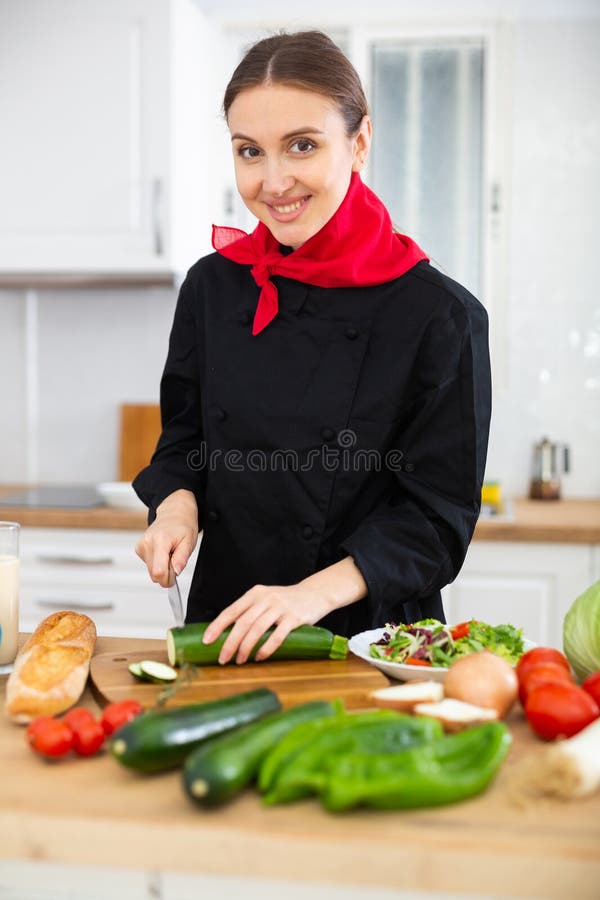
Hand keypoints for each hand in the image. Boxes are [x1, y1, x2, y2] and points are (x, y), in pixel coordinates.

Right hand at [135, 489, 197, 586]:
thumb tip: (176, 572)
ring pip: (151, 571)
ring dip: (162, 567)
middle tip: (175, 561)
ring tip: (170, 553)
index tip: (176, 574)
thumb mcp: (189, 541)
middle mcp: (147, 543)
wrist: (174, 513)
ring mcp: (141, 545)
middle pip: (154, 574)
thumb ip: (182, 558)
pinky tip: (163, 551)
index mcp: (160, 540)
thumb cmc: (183, 526)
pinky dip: (157, 562)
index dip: (168, 579)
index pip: (158, 572)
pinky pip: (149, 565)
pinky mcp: (139, 548)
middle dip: (167, 573)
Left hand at [202, 582, 330, 664]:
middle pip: (242, 623)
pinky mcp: (294, 618)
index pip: (231, 611)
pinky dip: (266, 648)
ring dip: (246, 648)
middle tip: (222, 659)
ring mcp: (280, 607)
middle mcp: (266, 598)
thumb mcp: (266, 599)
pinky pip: (277, 636)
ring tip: (240, 661)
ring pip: (257, 629)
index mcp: (255, 593)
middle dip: (230, 643)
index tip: (206, 641)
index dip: (217, 626)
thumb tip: (227, 635)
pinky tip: (259, 657)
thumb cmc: (286, 601)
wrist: (315, 593)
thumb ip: (250, 611)